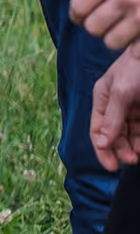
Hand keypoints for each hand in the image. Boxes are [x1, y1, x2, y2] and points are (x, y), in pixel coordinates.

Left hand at [73, 0, 139, 50]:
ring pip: (111, 42)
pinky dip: (136, 48)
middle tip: (106, 23)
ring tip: (124, 30)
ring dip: (116, 39)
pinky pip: (135, 51)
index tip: (82, 17)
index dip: (77, 14)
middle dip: (98, 27)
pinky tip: (139, 37)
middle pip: (92, 28)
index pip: (78, 7)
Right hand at [91, 49, 139, 170]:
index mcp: (103, 98)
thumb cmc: (137, 67)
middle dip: (120, 149)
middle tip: (130, 161)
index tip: (112, 167)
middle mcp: (116, 104)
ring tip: (138, 154)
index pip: (97, 129)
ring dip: (132, 147)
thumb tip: (101, 143)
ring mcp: (132, 107)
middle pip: (113, 134)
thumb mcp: (121, 92)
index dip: (102, 149)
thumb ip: (112, 118)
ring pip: (129, 135)